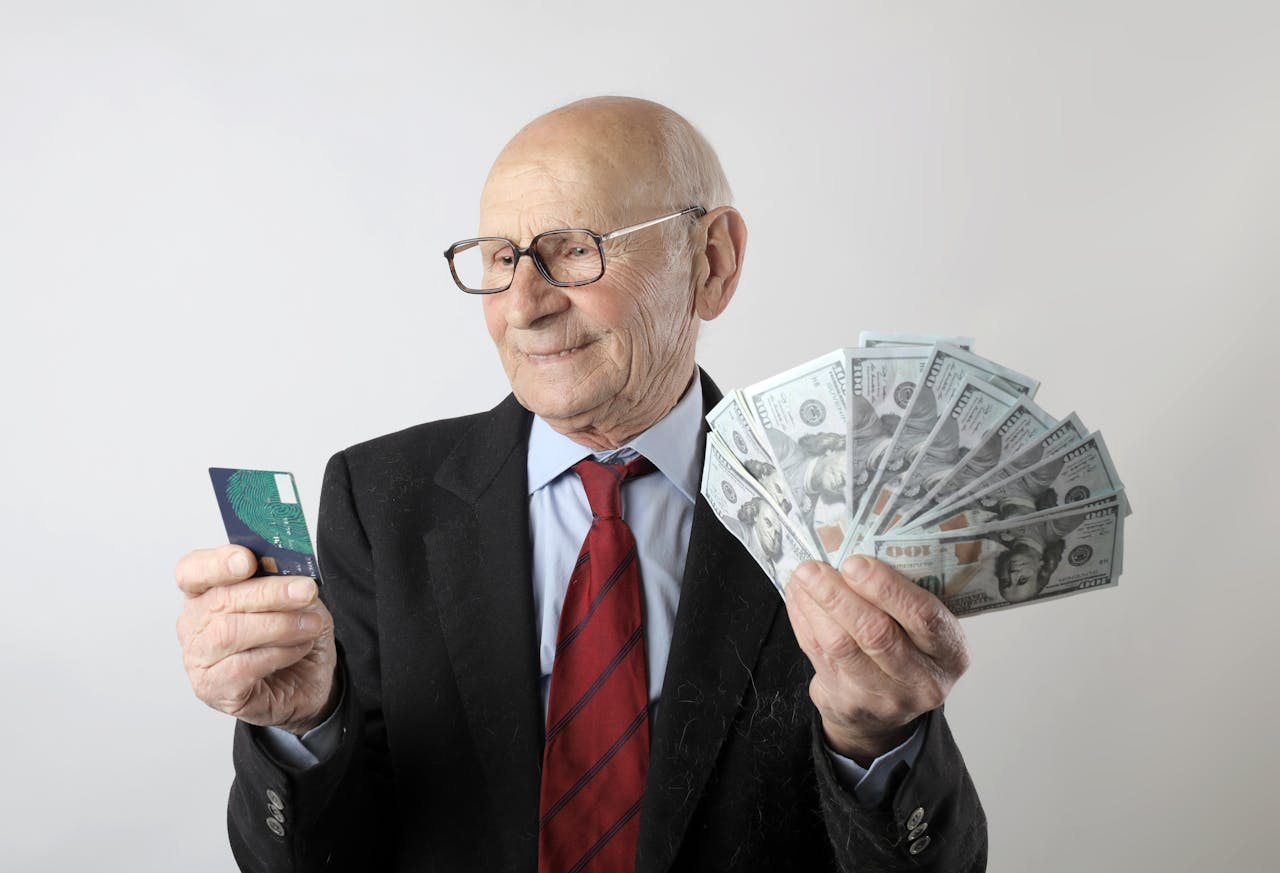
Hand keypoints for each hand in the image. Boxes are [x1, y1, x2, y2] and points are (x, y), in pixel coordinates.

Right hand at [176, 545, 338, 735]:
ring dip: (279, 626)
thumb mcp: (296, 596)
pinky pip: (241, 667)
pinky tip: (298, 648)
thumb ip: (283, 578)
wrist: (309, 679)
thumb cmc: (294, 633)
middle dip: (269, 593)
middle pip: (220, 600)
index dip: (217, 563)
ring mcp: (199, 659)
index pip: (193, 571)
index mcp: (206, 592)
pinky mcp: (212, 689)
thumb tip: (286, 566)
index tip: (248, 561)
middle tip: (306, 592)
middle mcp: (194, 624)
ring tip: (310, 625)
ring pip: (230, 634)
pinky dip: (278, 654)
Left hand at [785, 555, 969, 764]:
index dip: (887, 588)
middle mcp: (924, 680)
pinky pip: (819, 655)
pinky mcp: (849, 704)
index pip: (924, 617)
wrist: (885, 716)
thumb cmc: (906, 652)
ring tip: (802, 576)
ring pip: (841, 646)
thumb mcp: (923, 630)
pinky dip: (804, 620)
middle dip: (840, 595)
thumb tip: (855, 544)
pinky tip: (798, 597)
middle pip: (877, 634)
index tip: (855, 562)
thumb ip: (903, 598)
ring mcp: (885, 698)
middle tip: (814, 568)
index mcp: (951, 652)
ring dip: (815, 605)